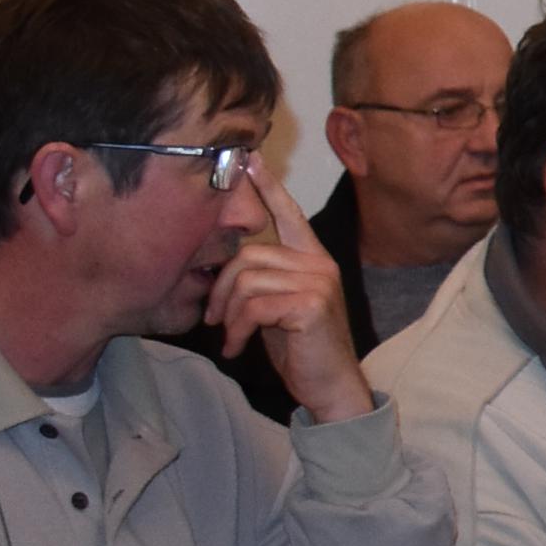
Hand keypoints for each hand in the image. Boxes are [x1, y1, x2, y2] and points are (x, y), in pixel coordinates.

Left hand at [217, 170, 370, 423]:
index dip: (268, 187)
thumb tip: (225, 269)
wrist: (330, 385)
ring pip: (247, 281)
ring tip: (230, 337)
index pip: (289, 214)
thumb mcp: (277, 308)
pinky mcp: (310, 304)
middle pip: (248, 255)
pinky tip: (238, 348)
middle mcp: (319, 263)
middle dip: (220, 289)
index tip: (248, 160)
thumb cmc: (301, 348)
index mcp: (313, 259)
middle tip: (215, 319)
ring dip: (229, 315)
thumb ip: (263, 281)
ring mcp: (318, 282)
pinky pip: (254, 305)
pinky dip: (238, 330)